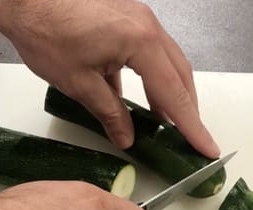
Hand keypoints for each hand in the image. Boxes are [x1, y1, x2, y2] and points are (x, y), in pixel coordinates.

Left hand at [0, 0, 219, 157]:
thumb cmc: (46, 33)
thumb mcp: (79, 83)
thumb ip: (109, 113)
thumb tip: (127, 137)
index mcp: (140, 42)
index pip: (174, 93)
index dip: (192, 125)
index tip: (206, 146)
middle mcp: (147, 27)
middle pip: (179, 75)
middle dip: (186, 109)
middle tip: (188, 137)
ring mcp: (138, 19)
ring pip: (166, 63)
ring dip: (168, 93)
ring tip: (164, 122)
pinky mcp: (126, 19)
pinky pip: (148, 52)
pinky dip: (148, 78)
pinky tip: (137, 98)